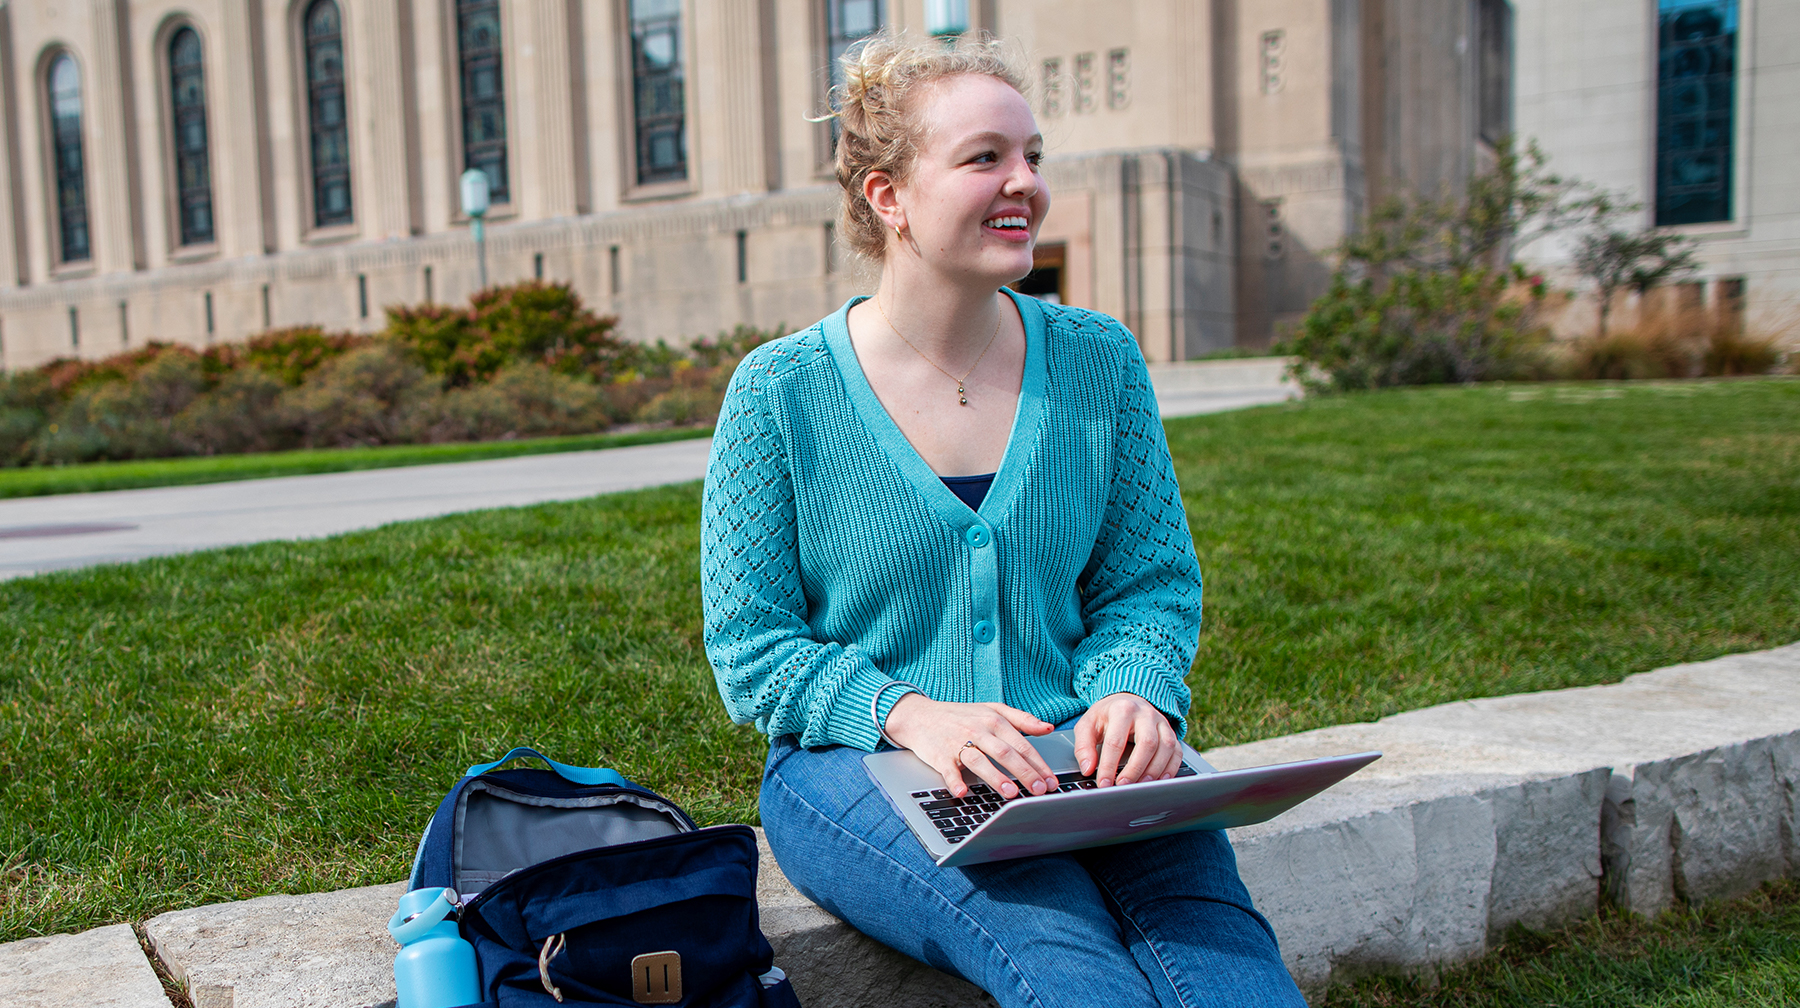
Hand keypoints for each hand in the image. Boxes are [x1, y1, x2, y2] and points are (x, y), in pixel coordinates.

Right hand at [882, 694, 1059, 799]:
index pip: (1021, 744)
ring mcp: (957, 742)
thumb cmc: (960, 716)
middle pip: (1005, 753)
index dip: (1038, 764)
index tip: (1051, 781)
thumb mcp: (992, 709)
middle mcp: (978, 730)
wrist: (919, 716)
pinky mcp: (939, 755)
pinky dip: (954, 780)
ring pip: (980, 760)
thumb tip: (1048, 727)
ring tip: (1011, 793)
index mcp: (994, 720)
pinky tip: (962, 791)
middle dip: (1024, 773)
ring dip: (995, 777)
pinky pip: (948, 769)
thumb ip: (1021, 718)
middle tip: (1039, 791)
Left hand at [1074, 692, 1182, 786]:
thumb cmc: (1107, 716)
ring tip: (1140, 786)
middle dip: (1135, 769)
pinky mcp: (1171, 732)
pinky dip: (1171, 768)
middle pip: (1147, 744)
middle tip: (1123, 786)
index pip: (1116, 741)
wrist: (1126, 700)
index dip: (1109, 766)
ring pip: (1165, 748)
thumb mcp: (1088, 725)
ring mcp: (1161, 722)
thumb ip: (1084, 746)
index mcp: (1122, 710)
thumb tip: (1088, 769)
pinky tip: (1159, 780)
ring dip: (1154, 771)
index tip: (1104, 784)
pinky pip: (1177, 751)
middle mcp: (1145, 714)